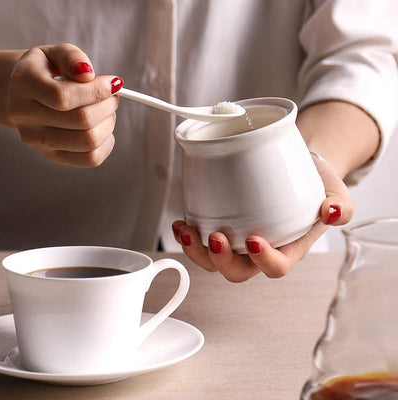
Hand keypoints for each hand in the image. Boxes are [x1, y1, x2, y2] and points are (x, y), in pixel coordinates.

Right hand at [6, 43, 122, 166]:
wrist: (27, 96)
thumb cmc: (46, 72)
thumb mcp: (54, 53)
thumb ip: (71, 57)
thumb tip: (88, 74)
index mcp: (23, 85)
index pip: (63, 97)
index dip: (96, 91)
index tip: (113, 83)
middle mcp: (25, 116)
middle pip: (81, 121)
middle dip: (107, 107)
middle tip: (113, 98)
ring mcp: (38, 141)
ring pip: (89, 141)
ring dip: (109, 124)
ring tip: (107, 111)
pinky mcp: (53, 156)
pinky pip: (91, 159)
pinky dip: (106, 143)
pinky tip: (103, 128)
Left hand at [172, 154, 352, 281]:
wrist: (294, 169)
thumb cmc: (314, 185)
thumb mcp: (334, 192)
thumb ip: (340, 205)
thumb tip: (332, 211)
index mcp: (287, 250)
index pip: (276, 268)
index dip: (263, 261)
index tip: (254, 240)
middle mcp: (258, 251)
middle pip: (237, 271)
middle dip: (222, 261)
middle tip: (216, 238)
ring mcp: (237, 241)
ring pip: (213, 261)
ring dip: (196, 251)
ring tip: (186, 231)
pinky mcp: (222, 226)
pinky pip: (202, 241)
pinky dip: (189, 235)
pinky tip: (182, 223)